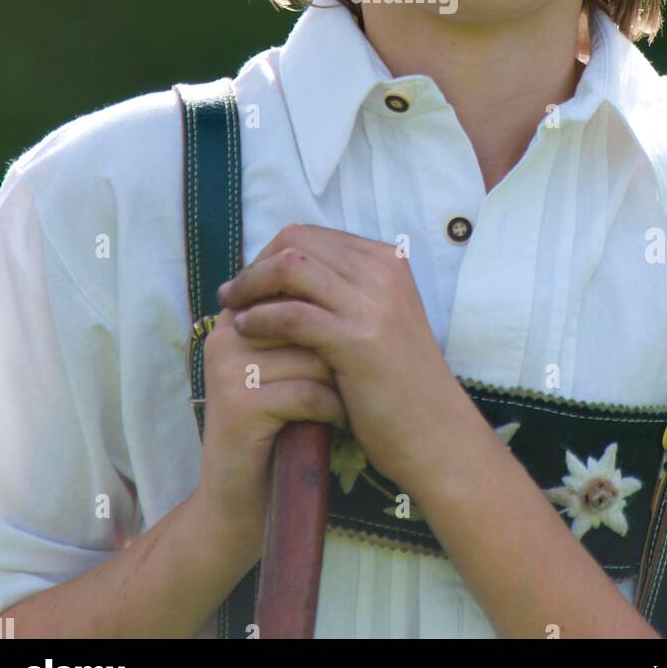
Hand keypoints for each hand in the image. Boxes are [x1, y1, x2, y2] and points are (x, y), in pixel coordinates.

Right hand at [195, 291, 347, 550]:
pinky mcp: (237, 406)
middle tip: (359, 372)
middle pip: (307, 313)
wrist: (243, 500)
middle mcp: (227, 333)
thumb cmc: (280, 426)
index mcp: (238, 316)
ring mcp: (228, 368)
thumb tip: (361, 278)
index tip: (355, 337)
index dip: (333, 308)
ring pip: (312, 353)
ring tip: (350, 398)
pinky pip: (306, 392)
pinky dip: (333, 409)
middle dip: (341, 345)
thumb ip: (307, 323)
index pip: (294, 282)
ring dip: (343, 379)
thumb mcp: (290, 366)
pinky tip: (339, 422)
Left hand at [217, 224, 471, 492]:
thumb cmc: (399, 382)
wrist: (435, 432)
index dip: (270, 253)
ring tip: (231, 308)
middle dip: (255, 264)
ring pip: (291, 267)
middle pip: (296, 242)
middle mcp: (383, 271)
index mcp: (387, 260)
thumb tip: (281, 270)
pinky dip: (261, 318)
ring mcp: (374, 303)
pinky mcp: (358, 340)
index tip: (249, 280)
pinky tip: (245, 331)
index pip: (311, 235)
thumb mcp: (379, 318)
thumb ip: (344, 289)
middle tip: (232, 292)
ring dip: (251, 285)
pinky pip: (292, 314)